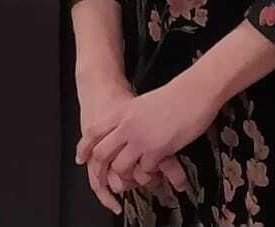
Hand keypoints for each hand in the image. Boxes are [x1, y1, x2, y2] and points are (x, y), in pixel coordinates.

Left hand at [78, 77, 212, 209]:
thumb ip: (128, 119)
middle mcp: (125, 126)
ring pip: (121, 167)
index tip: (81, 160)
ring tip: (139, 175)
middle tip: (107, 182)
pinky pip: (144, 171)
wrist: (193, 93)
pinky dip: (149, 174)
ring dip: (129, 175)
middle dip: (102, 170)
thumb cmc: (172, 98)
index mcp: (120, 112)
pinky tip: (156, 172)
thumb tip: (122, 134)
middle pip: (102, 153)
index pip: (93, 132)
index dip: (84, 148)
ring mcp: (140, 139)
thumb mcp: (140, 104)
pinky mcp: (156, 150)